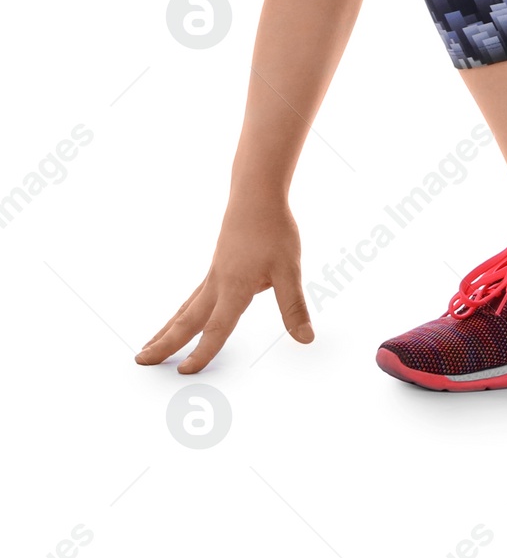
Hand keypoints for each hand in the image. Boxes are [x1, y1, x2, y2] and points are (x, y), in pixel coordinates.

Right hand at [135, 194, 313, 372]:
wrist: (256, 196)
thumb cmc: (274, 230)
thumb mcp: (290, 269)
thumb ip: (294, 307)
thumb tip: (305, 338)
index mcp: (235, 288)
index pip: (217, 328)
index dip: (203, 352)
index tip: (185, 372)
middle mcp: (217, 285)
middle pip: (187, 321)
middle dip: (164, 344)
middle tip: (140, 362)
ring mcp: (213, 276)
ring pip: (185, 309)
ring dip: (166, 330)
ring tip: (147, 347)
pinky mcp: (216, 267)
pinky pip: (192, 297)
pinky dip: (179, 313)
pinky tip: (177, 319)